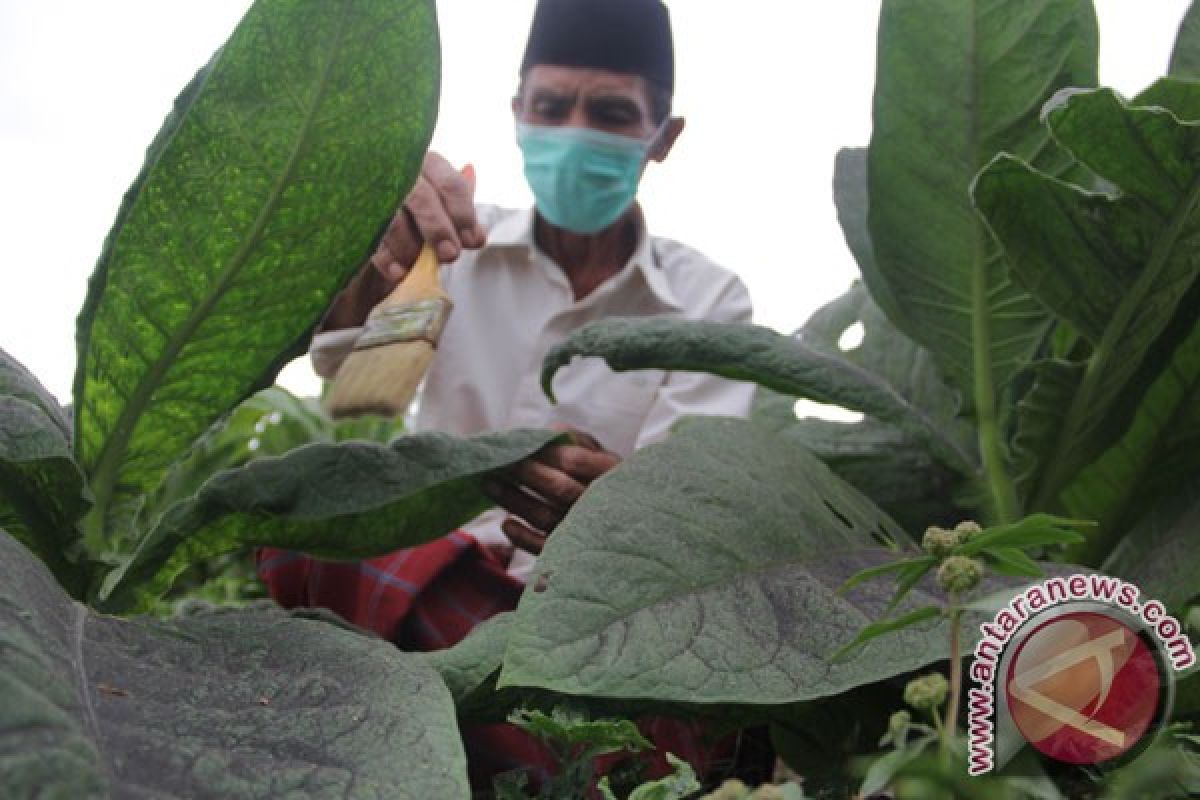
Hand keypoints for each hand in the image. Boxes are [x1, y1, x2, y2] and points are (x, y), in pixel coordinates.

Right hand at [321, 153, 485, 329]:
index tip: (471, 241)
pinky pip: (369, 234)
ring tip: (418, 266)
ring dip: (410, 246)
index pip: (450, 183)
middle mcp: (397, 168)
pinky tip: (398, 272)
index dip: (463, 214)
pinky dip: (386, 257)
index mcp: (426, 164)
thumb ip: (459, 222)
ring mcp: (369, 187)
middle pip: (421, 196)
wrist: (372, 238)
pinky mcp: (350, 212)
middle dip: (438, 229)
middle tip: (449, 255)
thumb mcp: (440, 218)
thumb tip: (478, 237)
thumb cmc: (414, 221)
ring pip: (393, 216)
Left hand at [484, 429, 620, 554]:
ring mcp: (587, 530)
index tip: (520, 446)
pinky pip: (544, 548)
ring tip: (490, 485)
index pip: (573, 461)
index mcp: (611, 474)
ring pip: (546, 516)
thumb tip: (547, 432)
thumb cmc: (610, 481)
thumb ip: (577, 439)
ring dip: (515, 501)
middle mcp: (600, 503)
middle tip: (500, 463)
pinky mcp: (573, 551)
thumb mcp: (602, 455)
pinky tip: (506, 523)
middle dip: (526, 474)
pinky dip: (521, 537)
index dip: (543, 453)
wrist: (634, 524)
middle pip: (559, 488)